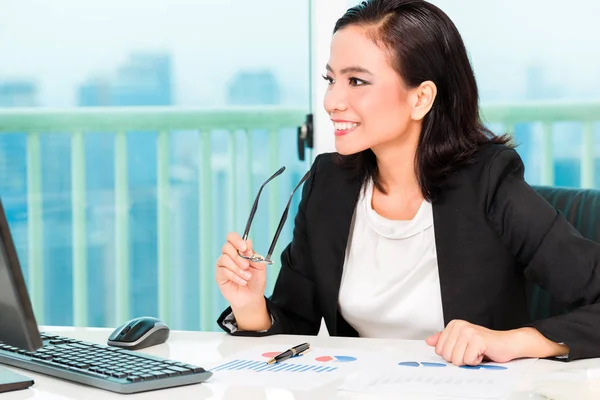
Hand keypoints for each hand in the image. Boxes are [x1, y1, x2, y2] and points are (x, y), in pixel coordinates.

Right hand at [216, 232, 266, 309]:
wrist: (252, 297)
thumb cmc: (256, 280)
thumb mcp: (260, 266)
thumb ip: (254, 254)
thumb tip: (248, 242)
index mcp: (239, 250)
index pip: (232, 237)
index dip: (237, 240)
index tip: (245, 249)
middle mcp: (229, 255)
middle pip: (226, 247)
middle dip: (238, 257)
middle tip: (247, 266)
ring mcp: (223, 265)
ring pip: (224, 259)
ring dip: (238, 269)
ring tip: (247, 277)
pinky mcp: (219, 275)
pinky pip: (224, 271)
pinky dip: (235, 276)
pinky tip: (242, 281)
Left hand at [425, 320, 568, 365]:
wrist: (506, 344)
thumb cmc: (484, 344)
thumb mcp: (461, 342)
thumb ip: (445, 340)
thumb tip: (429, 341)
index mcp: (454, 325)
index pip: (439, 349)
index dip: (452, 355)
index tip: (463, 349)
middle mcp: (459, 326)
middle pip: (446, 355)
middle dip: (460, 358)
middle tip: (471, 351)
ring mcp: (468, 331)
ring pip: (456, 359)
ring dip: (468, 360)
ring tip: (477, 352)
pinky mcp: (478, 339)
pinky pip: (468, 360)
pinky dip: (476, 361)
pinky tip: (483, 353)